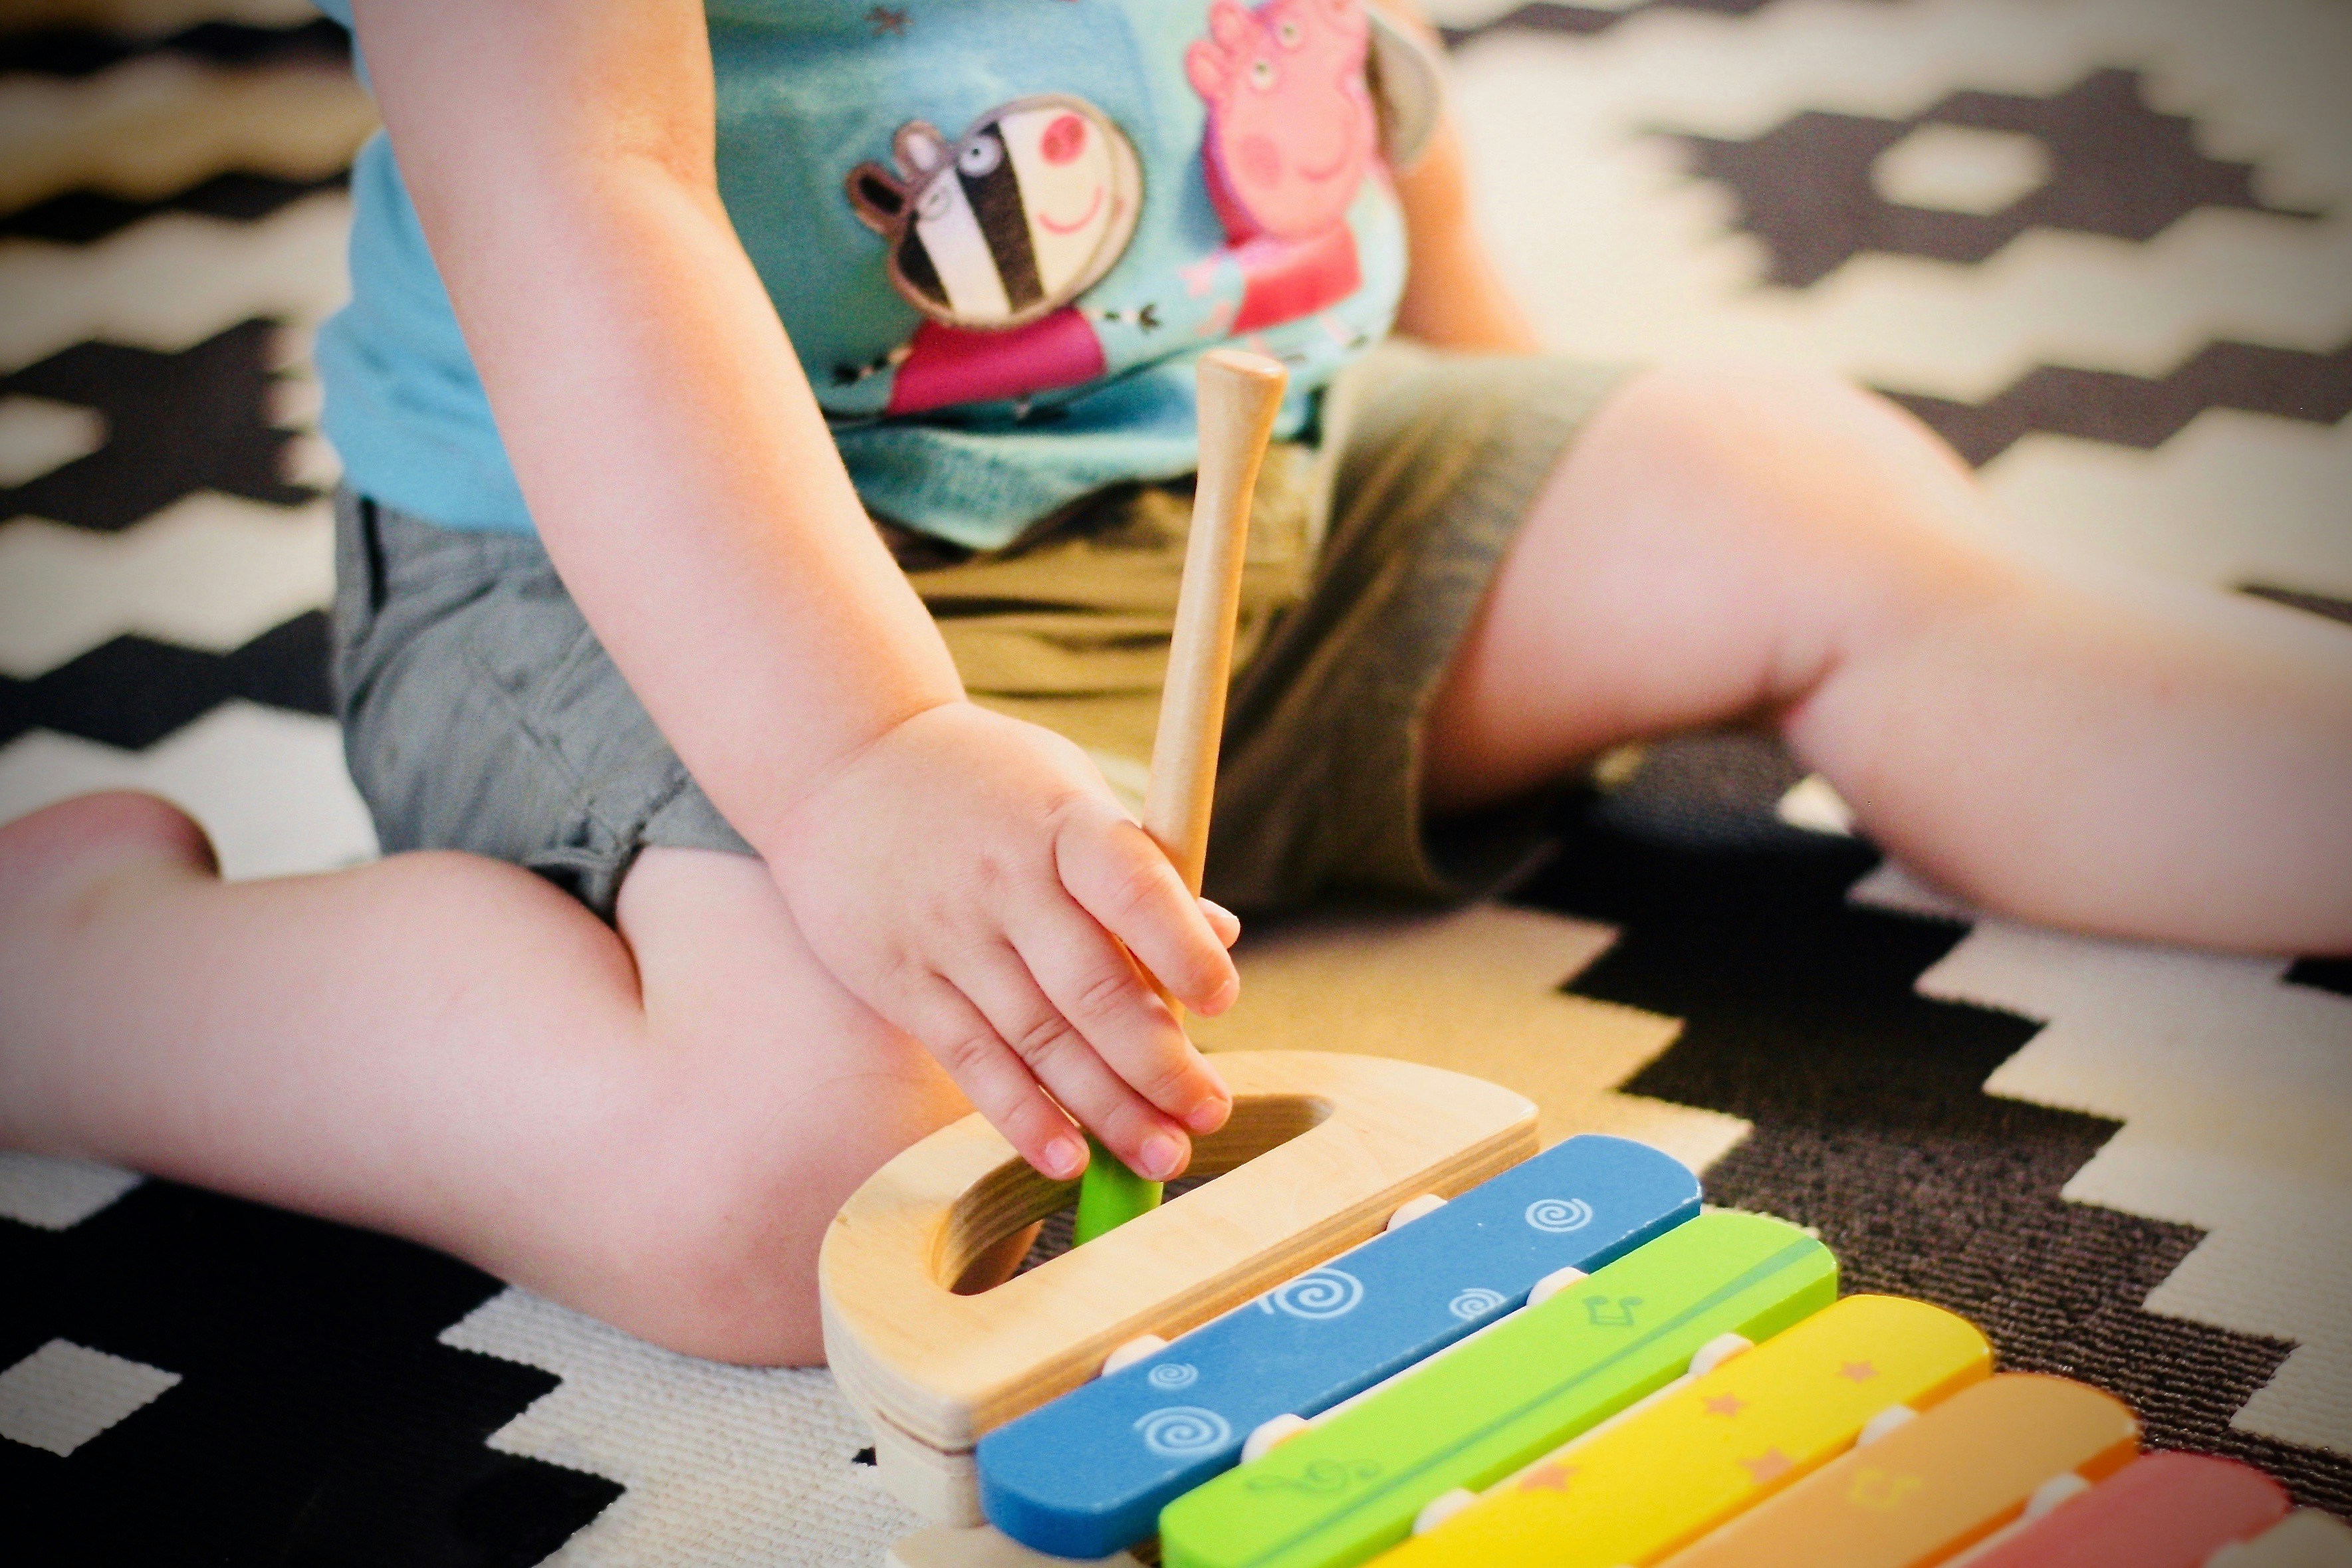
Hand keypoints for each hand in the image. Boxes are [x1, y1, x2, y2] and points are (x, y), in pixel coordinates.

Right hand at [765, 702, 1238, 1182]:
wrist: (839, 766)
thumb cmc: (985, 784)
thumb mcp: (1066, 793)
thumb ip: (1138, 869)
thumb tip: (1221, 934)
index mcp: (1063, 822)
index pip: (1131, 886)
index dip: (1180, 947)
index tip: (1222, 1000)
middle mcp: (1005, 880)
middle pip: (1090, 986)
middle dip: (1158, 1062)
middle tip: (1210, 1114)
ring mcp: (950, 935)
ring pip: (1038, 1038)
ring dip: (1106, 1108)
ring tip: (1162, 1154)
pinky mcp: (905, 982)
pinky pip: (973, 1059)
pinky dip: (1022, 1116)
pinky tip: (1068, 1159)